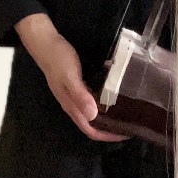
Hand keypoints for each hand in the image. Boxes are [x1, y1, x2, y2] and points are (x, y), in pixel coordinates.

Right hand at [14, 13, 128, 142]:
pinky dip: (103, 97)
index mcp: (71, 106)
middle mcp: (73, 103)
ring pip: (93, 110)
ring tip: (126, 108)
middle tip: (130, 121)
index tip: (125, 134)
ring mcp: (74, 93)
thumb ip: (80, 95)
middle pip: (93, 123)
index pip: (91, 130)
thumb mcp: (69, 77)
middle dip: (110, 127)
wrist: (46, 42)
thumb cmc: (58, 60)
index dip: (107, 136)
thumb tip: (94, 115)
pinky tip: (113, 90)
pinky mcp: (77, 83)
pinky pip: (92, 96)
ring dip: (107, 113)